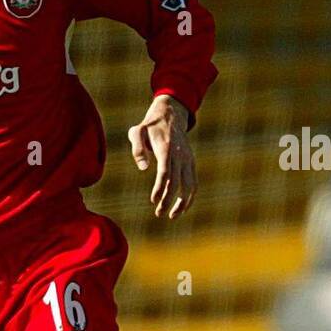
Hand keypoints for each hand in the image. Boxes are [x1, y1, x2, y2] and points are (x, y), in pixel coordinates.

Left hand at [128, 94, 196, 219]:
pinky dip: (190, 195)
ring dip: (183, 202)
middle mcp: (180, 154)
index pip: (165, 172)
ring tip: (172, 216)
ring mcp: (188, 158)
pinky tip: (182, 207)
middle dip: (169, 200)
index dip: (160, 187)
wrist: (171, 114)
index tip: (153, 200)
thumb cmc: (150, 125)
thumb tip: (143, 168)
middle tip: (159, 214)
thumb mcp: (137, 131)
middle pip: (178, 182)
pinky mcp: (191, 161)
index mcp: (166, 148)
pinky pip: (193, 181)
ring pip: (190, 184)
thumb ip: (137, 148)